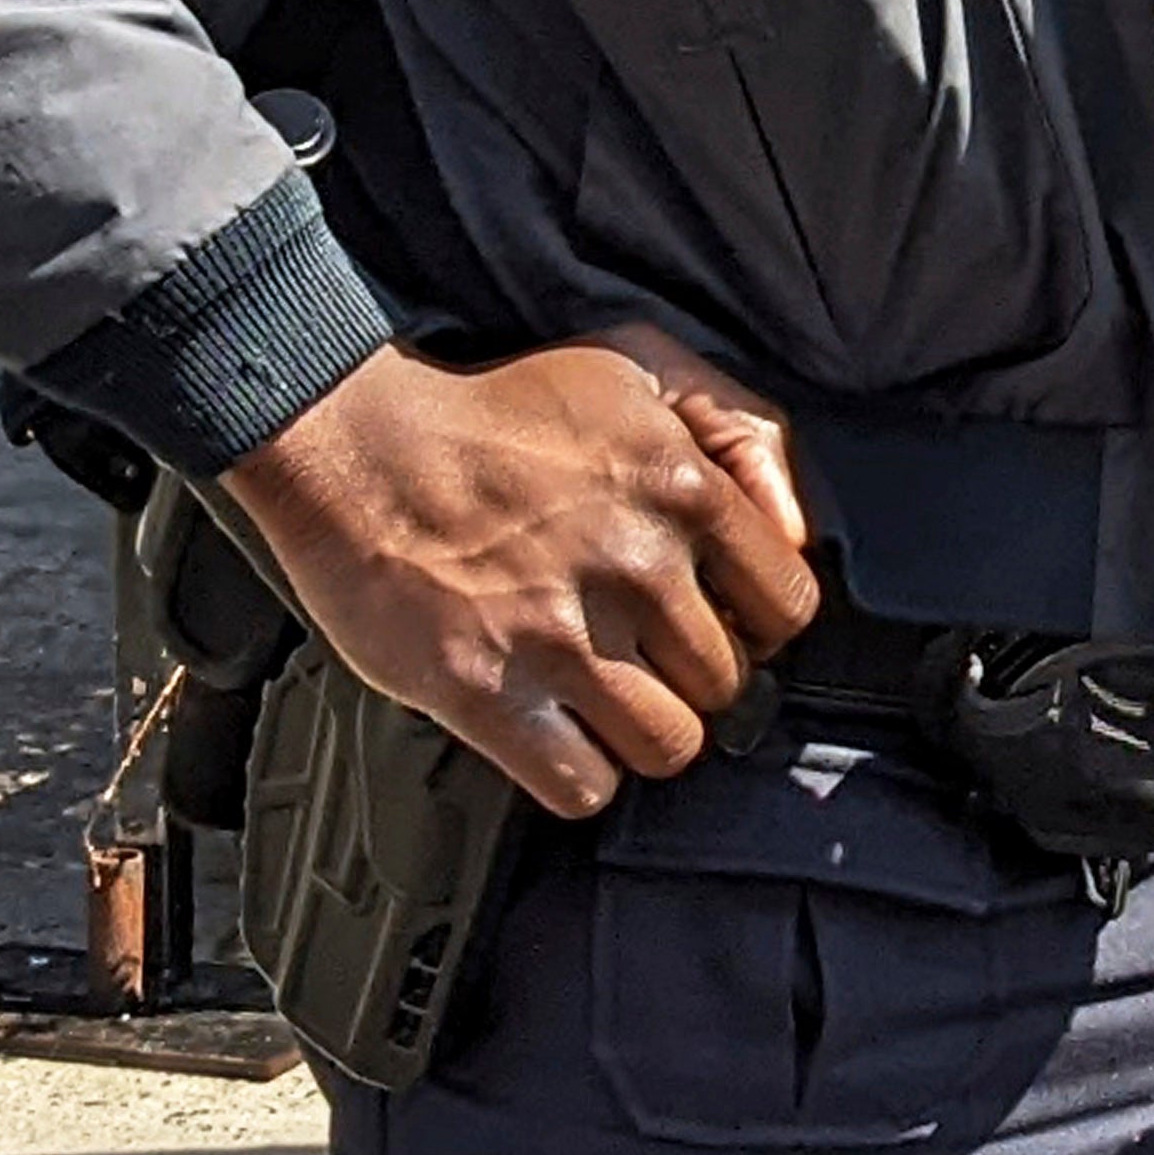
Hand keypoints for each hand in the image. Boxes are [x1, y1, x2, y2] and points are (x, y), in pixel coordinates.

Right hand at [215, 327, 824, 818]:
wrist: (356, 442)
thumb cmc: (500, 408)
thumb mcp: (645, 367)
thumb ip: (745, 432)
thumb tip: (797, 534)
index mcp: (685, 489)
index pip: (789, 606)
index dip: (757, 620)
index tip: (717, 613)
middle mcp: (636, 566)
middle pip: (726, 683)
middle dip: (688, 671)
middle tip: (636, 644)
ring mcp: (561, 636)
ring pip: (668, 746)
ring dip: (640, 729)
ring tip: (599, 691)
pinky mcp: (485, 693)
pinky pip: (582, 787)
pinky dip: (576, 774)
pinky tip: (555, 730)